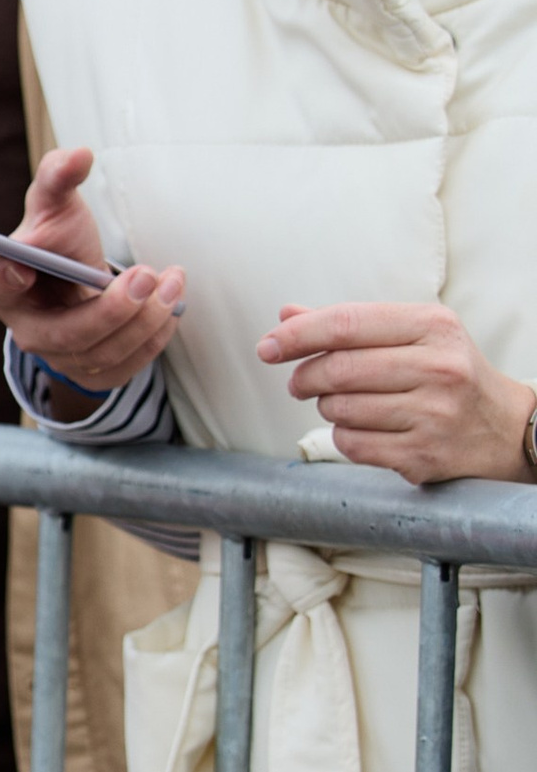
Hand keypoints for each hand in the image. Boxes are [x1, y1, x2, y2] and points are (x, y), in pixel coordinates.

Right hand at [0, 147, 184, 413]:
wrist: (77, 285)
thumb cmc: (59, 243)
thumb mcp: (57, 205)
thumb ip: (59, 176)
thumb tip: (80, 154)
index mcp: (5, 288)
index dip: (8, 280)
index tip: (24, 265)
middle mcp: (27, 331)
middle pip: (67, 334)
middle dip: (112, 309)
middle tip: (145, 275)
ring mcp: (60, 359)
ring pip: (105, 353)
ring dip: (146, 318)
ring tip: (172, 282)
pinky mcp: (93, 375)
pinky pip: (127, 367)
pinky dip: (155, 337)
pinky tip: (170, 308)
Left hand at [258, 302, 535, 484]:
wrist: (505, 430)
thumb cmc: (447, 374)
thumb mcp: (412, 336)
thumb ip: (350, 326)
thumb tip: (286, 315)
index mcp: (433, 326)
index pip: (346, 324)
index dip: (297, 335)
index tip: (267, 347)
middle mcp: (439, 368)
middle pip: (338, 370)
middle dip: (305, 378)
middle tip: (299, 383)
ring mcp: (433, 415)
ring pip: (340, 410)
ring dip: (327, 409)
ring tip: (345, 404)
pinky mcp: (423, 456)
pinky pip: (352, 444)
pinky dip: (344, 437)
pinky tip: (363, 429)